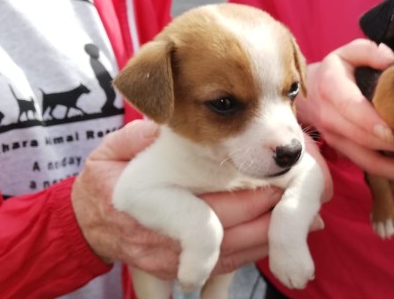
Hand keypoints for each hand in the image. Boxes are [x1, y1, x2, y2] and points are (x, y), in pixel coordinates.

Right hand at [71, 120, 328, 279]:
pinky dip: (256, 249)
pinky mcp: (180, 269)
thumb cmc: (104, 178)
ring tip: (306, 220)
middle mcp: (156, 241)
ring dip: (270, 239)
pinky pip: (226, 265)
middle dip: (269, 221)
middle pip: (227, 239)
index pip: (201, 219)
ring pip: (231, 257)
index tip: (274, 189)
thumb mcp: (113, 150)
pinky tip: (281, 234)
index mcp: (142, 204)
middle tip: (306, 201)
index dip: (243, 205)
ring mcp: (168, 261)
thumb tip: (170, 124)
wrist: (88, 220)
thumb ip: (141, 137)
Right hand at [297, 39, 393, 187]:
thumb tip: (390, 59)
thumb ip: (368, 50)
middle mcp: (333, 121)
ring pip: (371, 164)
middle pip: (367, 142)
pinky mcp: (348, 155)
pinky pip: (374, 170)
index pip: (350, 109)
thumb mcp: (347, 53)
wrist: (307, 97)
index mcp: (332, 90)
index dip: (371, 123)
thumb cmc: (335, 72)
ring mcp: (339, 142)